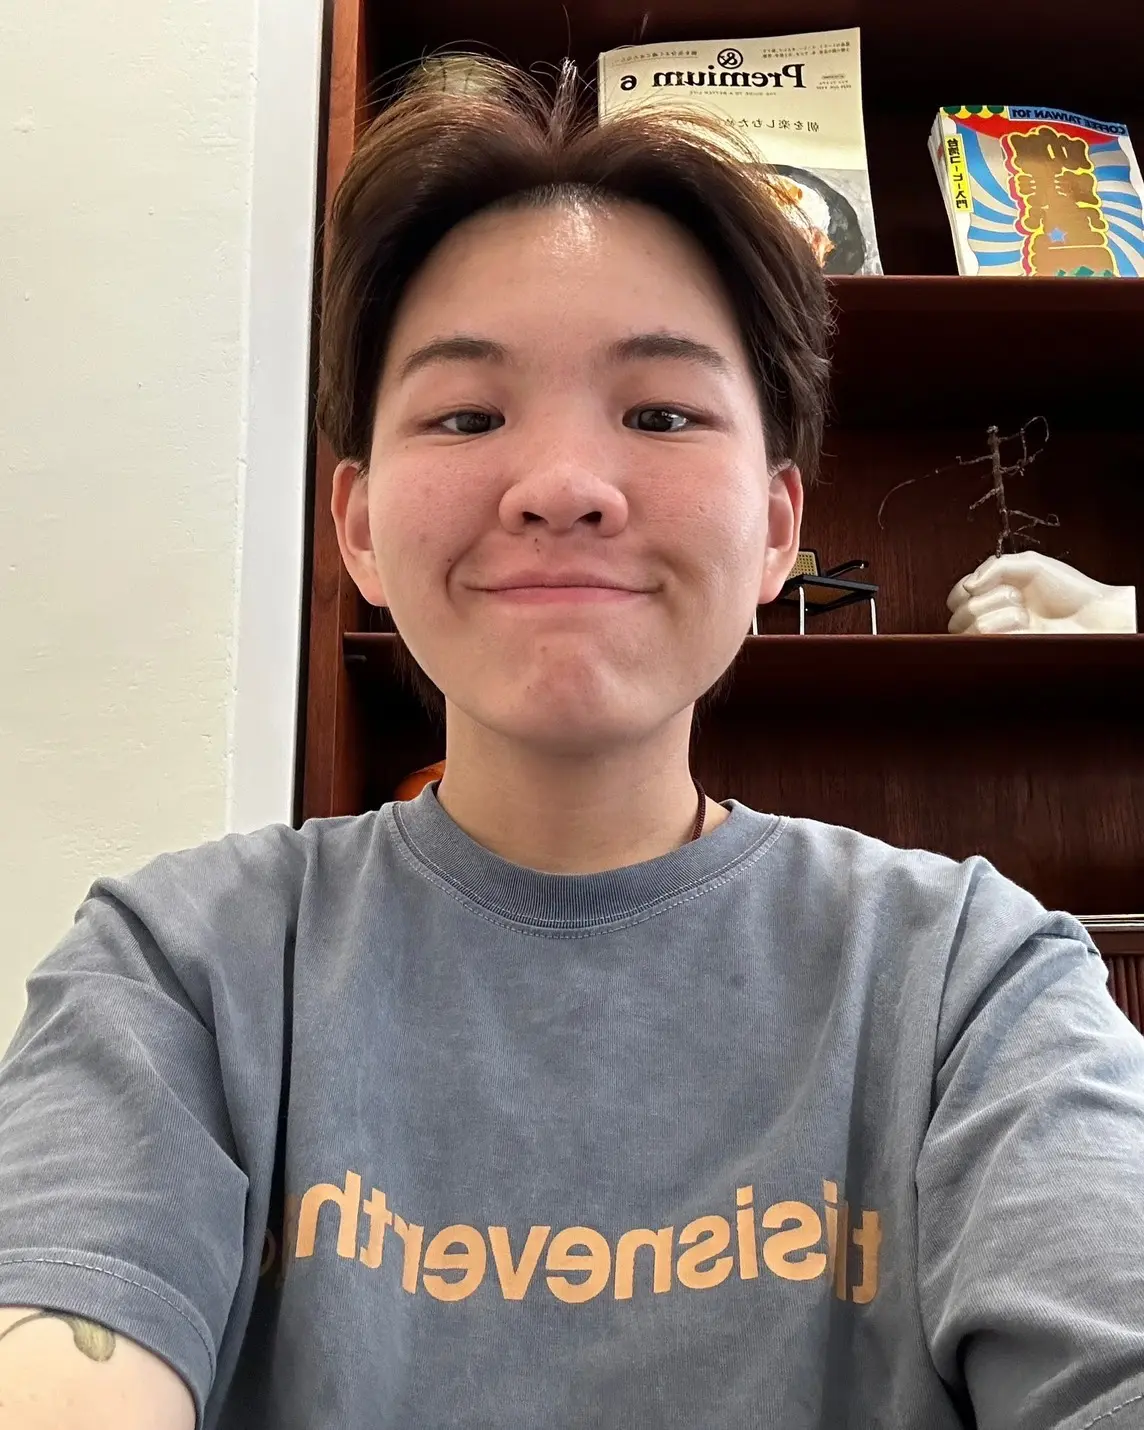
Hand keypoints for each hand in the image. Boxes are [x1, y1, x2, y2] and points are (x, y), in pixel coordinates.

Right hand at [946, 552, 1135, 633]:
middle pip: (957, 610)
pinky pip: (983, 635)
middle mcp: (993, 615)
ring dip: (998, 610)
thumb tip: (968, 587)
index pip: (957, 594)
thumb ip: (995, 567)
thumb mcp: (1030, 564)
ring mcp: (998, 635)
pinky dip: (1003, 623)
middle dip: (986, 597)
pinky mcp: (1004, 648)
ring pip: (967, 623)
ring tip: (1023, 612)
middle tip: (1016, 596)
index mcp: (994, 593)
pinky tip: (1024, 624)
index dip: (965, 588)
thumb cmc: (1068, 590)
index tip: (984, 584)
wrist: (1091, 616)